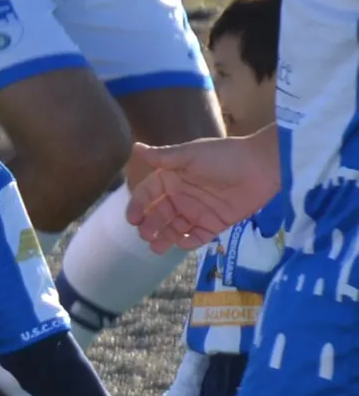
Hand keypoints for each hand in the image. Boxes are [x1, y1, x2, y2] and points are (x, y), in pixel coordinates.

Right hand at [125, 135, 278, 251]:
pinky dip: (189, 242)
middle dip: (150, 226)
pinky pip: (198, 237)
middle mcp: (182, 196)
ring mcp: (198, 211)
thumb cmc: (223, 157)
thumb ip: (162, 157)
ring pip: (175, 228)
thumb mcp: (190, 155)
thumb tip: (135, 147)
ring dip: (164, 238)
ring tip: (158, 247)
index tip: (133, 219)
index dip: (138, 206)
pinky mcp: (215, 224)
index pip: (148, 194)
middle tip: (146, 235)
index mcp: (172, 179)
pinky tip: (183, 243)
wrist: (262, 166)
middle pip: (159, 215)